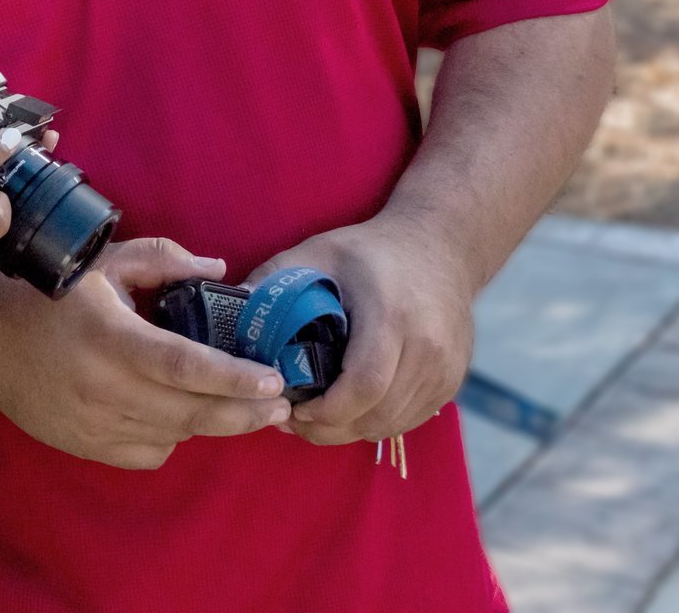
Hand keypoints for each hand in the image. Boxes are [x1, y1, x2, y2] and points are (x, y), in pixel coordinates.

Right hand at [0, 239, 289, 469]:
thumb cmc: (50, 296)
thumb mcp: (102, 263)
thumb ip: (163, 259)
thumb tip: (219, 270)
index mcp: (110, 337)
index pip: (183, 365)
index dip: (233, 377)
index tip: (273, 379)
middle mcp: (104, 386)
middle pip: (192, 412)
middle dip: (246, 411)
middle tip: (281, 404)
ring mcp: (95, 423)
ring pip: (177, 435)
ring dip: (216, 424)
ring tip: (247, 410)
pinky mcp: (89, 447)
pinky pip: (151, 453)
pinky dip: (175, 438)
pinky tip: (181, 417)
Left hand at [246, 216, 476, 445]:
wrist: (440, 247)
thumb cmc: (369, 251)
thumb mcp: (316, 253)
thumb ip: (271, 280)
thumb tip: (225, 309)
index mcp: (392, 316)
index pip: (363, 386)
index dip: (326, 411)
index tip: (292, 410)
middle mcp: (428, 348)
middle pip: (377, 414)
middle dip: (330, 428)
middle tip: (292, 422)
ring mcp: (447, 368)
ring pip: (394, 423)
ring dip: (351, 430)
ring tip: (314, 419)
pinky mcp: (453, 381)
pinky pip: (411, 419)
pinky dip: (376, 423)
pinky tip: (347, 412)